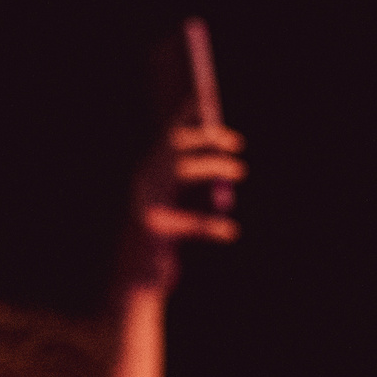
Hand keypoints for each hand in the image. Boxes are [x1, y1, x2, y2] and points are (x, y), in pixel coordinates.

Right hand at [120, 116, 243, 290]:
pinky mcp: (153, 231)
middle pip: (175, 147)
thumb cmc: (165, 242)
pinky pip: (189, 221)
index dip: (188, 114)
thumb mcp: (178, 207)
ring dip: (213, 166)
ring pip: (180, 170)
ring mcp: (144, 204)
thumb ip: (192, 183)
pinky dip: (212, 226)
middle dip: (207, 138)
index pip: (170, 136)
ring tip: (240, 170)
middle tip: (238, 143)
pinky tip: (230, 232)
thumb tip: (225, 156)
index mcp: (149, 174)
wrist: (136, 281)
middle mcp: (143, 183)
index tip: (209, 96)